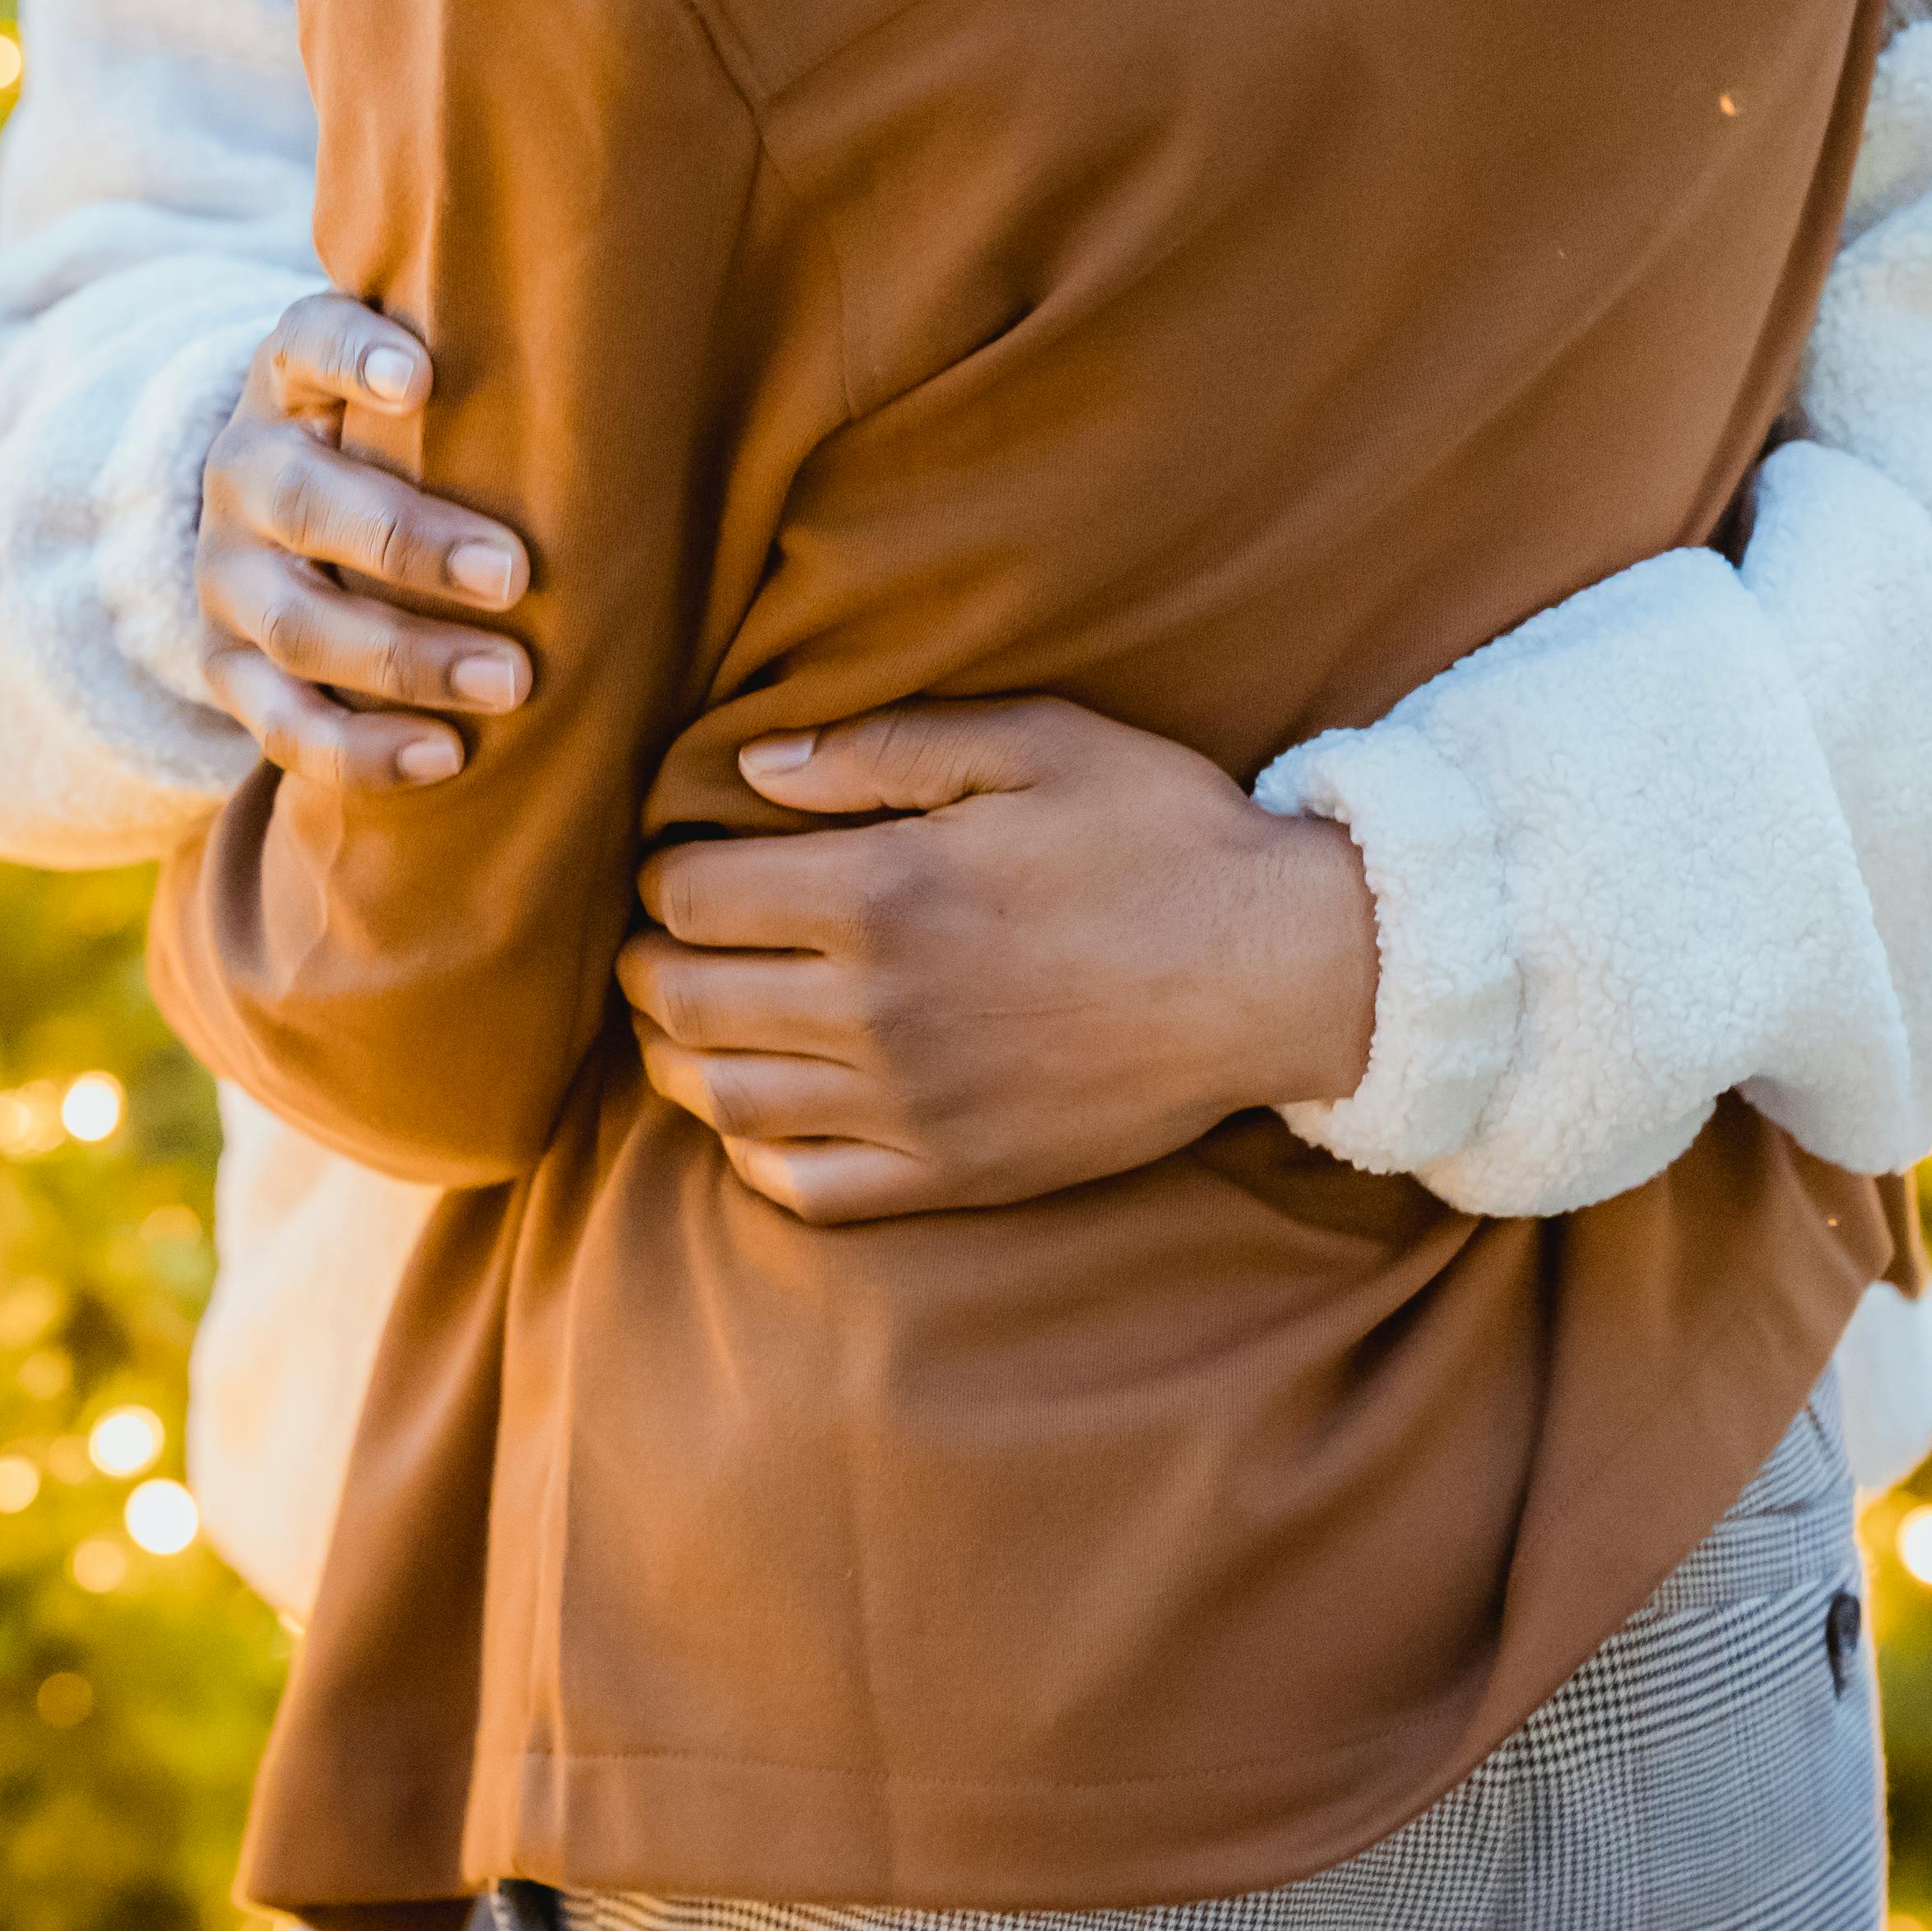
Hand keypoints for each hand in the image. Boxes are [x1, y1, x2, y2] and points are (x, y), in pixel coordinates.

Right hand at [198, 294, 535, 790]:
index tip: (422, 380)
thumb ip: (481, 381)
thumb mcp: (416, 401)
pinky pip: (279, 721)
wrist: (287, 530)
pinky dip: (359, 749)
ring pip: (297, 624)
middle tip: (516, 575)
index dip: (355, 358)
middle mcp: (243, 471)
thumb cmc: (402, 452)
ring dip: (404, 658)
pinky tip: (444, 756)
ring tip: (510, 681)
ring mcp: (224, 575)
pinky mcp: (224, 665)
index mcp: (291, 383)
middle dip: (411, 543)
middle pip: (306, 502)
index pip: (309, 344)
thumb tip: (623, 379)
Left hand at [618, 699, 1378, 1225]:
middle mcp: (877, 1012)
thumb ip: (880, 747)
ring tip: (688, 1018)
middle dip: (649, 963)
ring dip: (677, 1054)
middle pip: (683, 999)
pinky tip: (756, 1109)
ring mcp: (911, 1109)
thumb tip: (754, 767)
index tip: (680, 862)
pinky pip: (802, 1188)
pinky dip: (750, 1152)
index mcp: (884, 895)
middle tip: (662, 940)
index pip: (692, 897)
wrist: (1283, 972)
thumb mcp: (1034, 742)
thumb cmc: (1163, 837)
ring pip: (723, 1099)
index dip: (663, 874)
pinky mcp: (952, 1175)